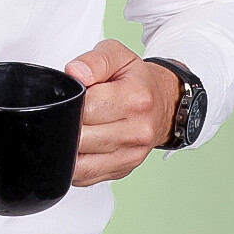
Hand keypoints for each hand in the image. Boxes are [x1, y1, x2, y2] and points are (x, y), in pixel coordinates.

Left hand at [64, 40, 181, 185]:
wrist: (165, 104)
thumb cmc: (137, 80)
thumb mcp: (118, 56)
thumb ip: (94, 60)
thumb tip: (75, 73)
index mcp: (136, 99)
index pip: (86, 108)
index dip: (71, 101)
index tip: (75, 96)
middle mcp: (138, 131)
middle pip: (81, 138)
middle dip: (68, 125)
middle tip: (72, 112)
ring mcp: (131, 155)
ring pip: (81, 164)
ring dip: (69, 148)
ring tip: (73, 129)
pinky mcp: (123, 170)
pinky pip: (86, 177)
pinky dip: (75, 165)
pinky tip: (81, 146)